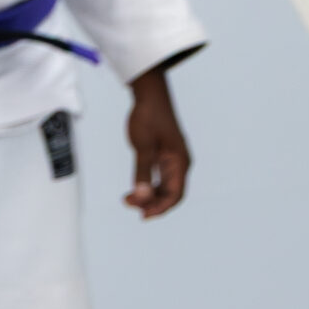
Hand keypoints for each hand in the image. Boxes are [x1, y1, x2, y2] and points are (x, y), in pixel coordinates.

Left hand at [125, 66, 191, 216]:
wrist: (150, 94)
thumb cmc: (149, 116)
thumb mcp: (143, 146)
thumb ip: (142, 172)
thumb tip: (141, 197)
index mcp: (180, 162)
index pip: (175, 195)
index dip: (160, 208)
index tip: (143, 215)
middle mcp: (179, 164)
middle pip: (170, 195)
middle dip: (151, 203)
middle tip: (130, 205)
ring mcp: (172, 161)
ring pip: (163, 188)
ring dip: (148, 197)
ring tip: (128, 199)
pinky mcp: (164, 157)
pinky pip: (159, 179)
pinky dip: (148, 186)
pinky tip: (134, 189)